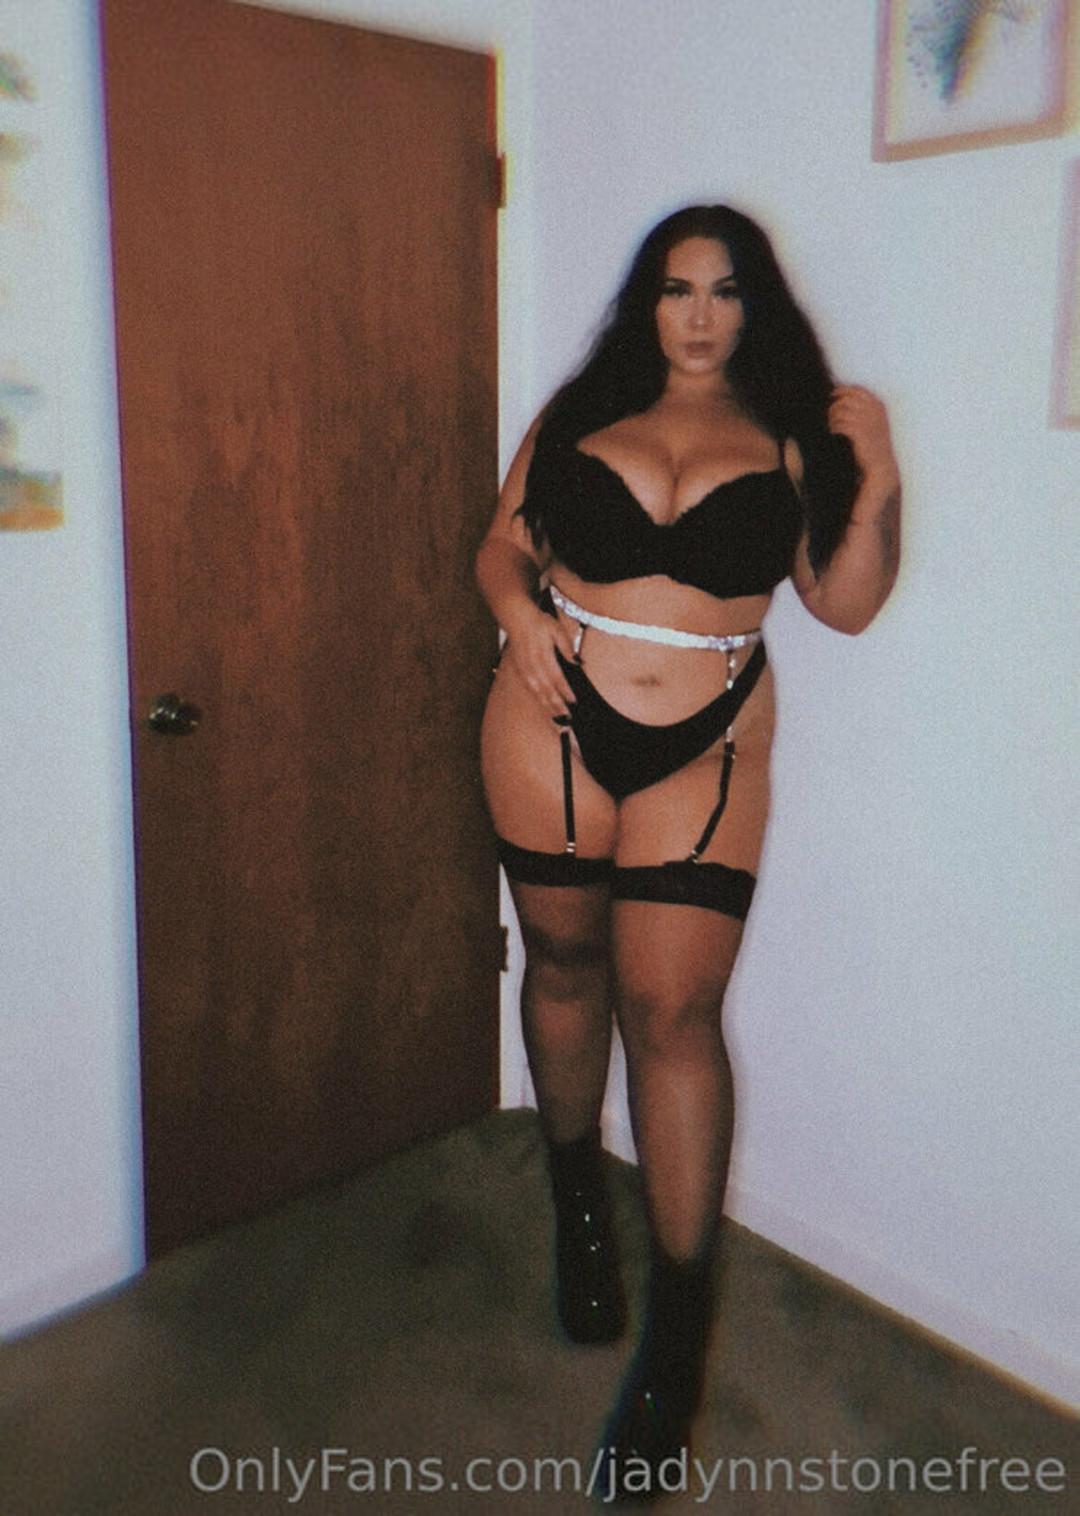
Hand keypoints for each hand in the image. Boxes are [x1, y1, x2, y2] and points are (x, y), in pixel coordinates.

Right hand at [501, 601, 579, 720]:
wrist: (516, 618)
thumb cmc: (538, 622)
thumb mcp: (556, 629)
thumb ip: (566, 646)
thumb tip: (576, 661)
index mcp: (543, 656)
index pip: (557, 678)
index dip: (565, 691)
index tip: (573, 701)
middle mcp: (533, 666)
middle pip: (547, 690)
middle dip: (557, 705)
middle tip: (567, 718)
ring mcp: (525, 670)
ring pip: (537, 693)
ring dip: (547, 706)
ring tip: (556, 718)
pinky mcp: (520, 671)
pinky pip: (530, 689)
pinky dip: (537, 699)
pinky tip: (544, 706)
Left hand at [828, 385, 898, 486]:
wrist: (881, 463)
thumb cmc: (875, 443)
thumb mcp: (875, 421)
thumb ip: (865, 409)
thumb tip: (844, 398)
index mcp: (878, 406)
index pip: (857, 390)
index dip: (843, 390)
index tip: (833, 394)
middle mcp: (873, 411)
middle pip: (846, 400)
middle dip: (835, 406)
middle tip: (830, 415)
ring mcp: (866, 421)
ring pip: (840, 411)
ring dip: (832, 417)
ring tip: (832, 425)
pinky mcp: (858, 433)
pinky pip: (840, 424)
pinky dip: (834, 427)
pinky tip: (834, 432)